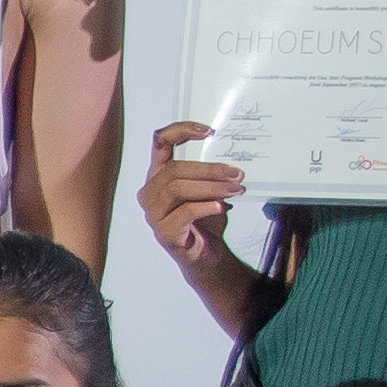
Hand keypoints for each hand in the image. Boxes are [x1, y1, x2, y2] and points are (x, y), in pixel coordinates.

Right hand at [139, 121, 248, 281]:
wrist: (206, 255)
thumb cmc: (205, 220)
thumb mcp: (208, 191)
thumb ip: (210, 175)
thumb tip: (231, 161)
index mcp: (158, 176)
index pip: (160, 143)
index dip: (180, 131)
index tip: (208, 131)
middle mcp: (150, 192)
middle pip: (174, 170)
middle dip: (209, 170)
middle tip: (236, 173)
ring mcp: (153, 214)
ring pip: (177, 189)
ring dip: (211, 187)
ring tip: (235, 189)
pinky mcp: (164, 232)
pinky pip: (185, 212)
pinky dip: (206, 206)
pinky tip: (222, 206)